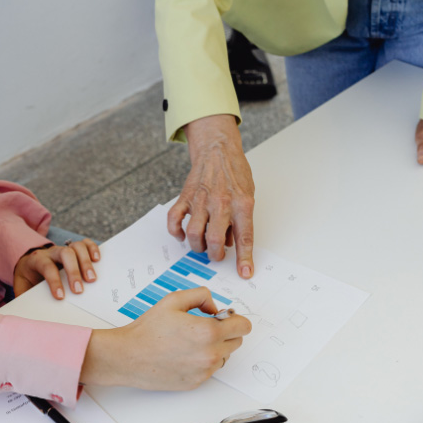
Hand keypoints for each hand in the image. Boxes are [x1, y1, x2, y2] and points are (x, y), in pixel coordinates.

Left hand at [13, 239, 100, 298]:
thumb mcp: (21, 288)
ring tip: (92, 280)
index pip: (47, 267)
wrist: (29, 265)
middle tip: (79, 290)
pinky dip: (93, 249)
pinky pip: (85, 243)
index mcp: (36, 260)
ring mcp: (64, 248)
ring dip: (86, 262)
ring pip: (77, 246)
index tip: (60, 297)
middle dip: (73, 272)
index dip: (54, 281)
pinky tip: (97, 260)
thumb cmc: (28, 280)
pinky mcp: (74, 249)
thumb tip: (30, 316)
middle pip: (65, 253)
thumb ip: (24, 297)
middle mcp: (51, 252)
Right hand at [79, 287, 251, 389]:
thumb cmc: (148, 330)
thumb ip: (201, 296)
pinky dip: (203, 360)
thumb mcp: (174, 300)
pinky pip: (211, 369)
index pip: (243, 326)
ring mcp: (204, 370)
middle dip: (226, 332)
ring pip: (225, 356)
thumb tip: (215, 308)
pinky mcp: (197, 382)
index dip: (234, 318)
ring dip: (216, 347)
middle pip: (237, 342)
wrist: (128, 356)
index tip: (224, 317)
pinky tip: (184, 353)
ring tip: (191, 341)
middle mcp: (210, 353)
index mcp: (208, 331)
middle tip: (204, 327)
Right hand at [169, 114, 255, 278]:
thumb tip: (231, 244)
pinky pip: (175, 219)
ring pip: (194, 234)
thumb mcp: (248, 196)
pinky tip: (182, 235)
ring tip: (202, 246)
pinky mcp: (186, 197)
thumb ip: (240, 221)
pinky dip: (176, 232)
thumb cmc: (235, 173)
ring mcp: (201, 200)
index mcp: (242, 205)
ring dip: (198, 246)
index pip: (244, 237)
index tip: (244, 273)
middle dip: (215, 255)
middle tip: (216, 255)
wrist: (218, 150)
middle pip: (215, 240)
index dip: (244, 258)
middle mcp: (221, 204)